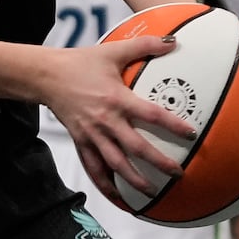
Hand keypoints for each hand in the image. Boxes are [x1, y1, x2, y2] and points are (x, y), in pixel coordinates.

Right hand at [41, 35, 194, 204]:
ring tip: (152, 192)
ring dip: (134, 180)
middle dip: (159, 163)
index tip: (191, 134)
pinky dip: (106, 185)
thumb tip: (173, 41)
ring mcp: (92, 135)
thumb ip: (145, 45)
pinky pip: (94, 168)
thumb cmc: (82, 63)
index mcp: (117, 99)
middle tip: (178, 173)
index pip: (151, 114)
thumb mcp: (113, 51)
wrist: (47, 76)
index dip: (172, 125)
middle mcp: (106, 121)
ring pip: (116, 164)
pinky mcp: (81, 142)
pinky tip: (118, 198)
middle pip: (136, 148)